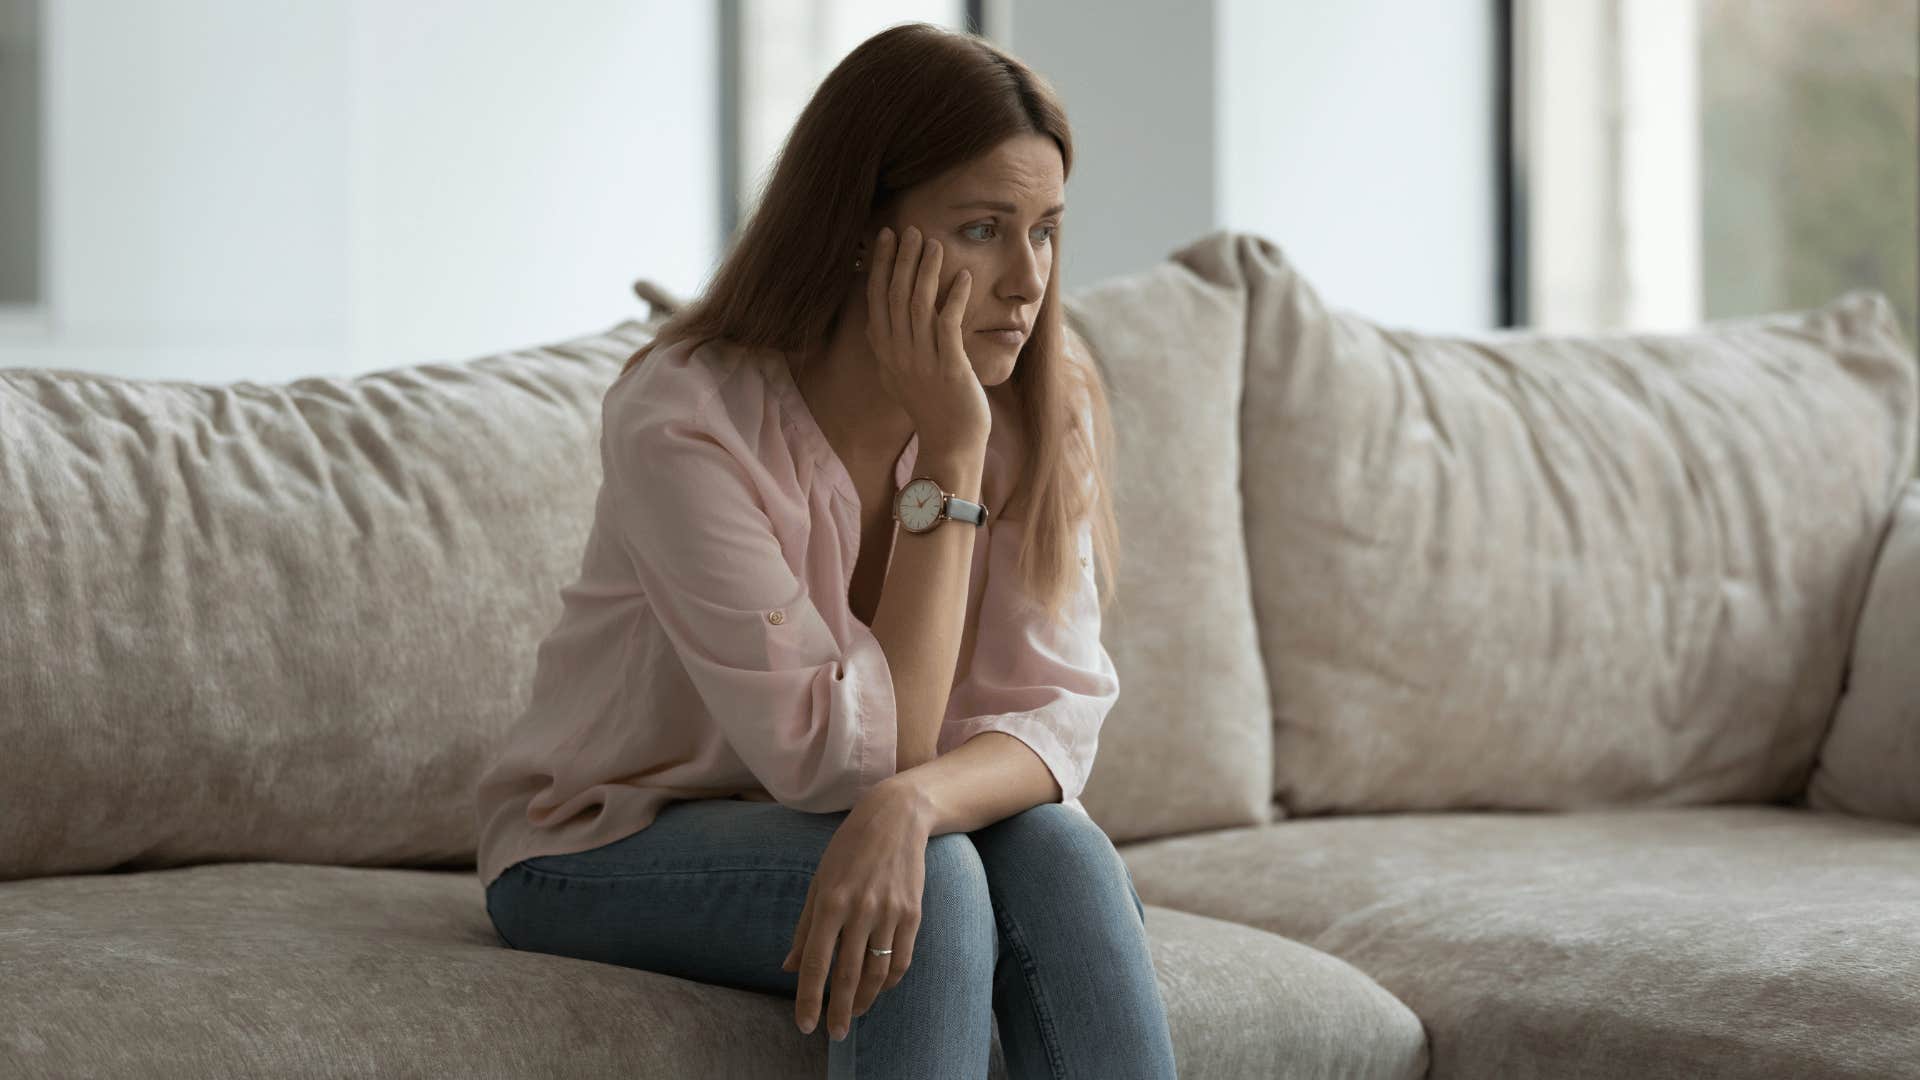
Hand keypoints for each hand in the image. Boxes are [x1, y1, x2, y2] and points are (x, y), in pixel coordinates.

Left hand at [781, 782, 929, 1039]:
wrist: (896, 818)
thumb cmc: (848, 849)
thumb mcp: (818, 882)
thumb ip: (805, 929)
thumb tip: (789, 968)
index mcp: (830, 902)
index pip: (816, 963)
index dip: (809, 999)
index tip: (805, 1025)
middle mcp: (860, 910)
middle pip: (847, 975)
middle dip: (838, 1011)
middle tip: (833, 1034)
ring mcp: (889, 912)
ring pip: (877, 973)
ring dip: (864, 1000)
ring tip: (853, 1014)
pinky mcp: (913, 913)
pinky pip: (901, 959)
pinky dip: (889, 982)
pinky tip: (877, 989)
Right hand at [865, 224, 991, 451]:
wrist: (949, 442)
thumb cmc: (931, 407)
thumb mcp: (899, 375)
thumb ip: (890, 347)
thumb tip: (877, 322)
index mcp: (885, 352)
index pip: (876, 298)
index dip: (881, 265)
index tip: (887, 237)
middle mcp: (897, 353)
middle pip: (894, 295)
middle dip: (903, 259)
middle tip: (911, 229)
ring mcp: (921, 360)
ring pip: (918, 305)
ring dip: (927, 270)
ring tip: (935, 243)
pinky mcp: (948, 367)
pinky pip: (948, 324)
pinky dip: (954, 296)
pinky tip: (963, 275)